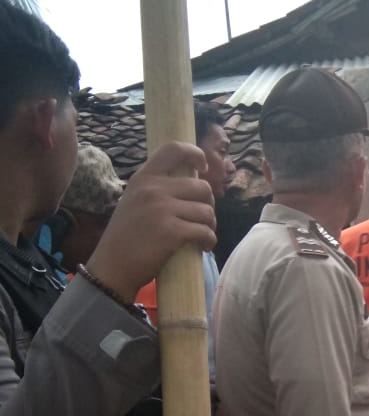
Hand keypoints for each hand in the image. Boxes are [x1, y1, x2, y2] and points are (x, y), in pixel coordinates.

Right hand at [87, 141, 216, 304]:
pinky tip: (202, 247)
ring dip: (210, 225)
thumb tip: (192, 181)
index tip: (203, 167)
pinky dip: (209, 241)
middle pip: (202, 187)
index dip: (196, 154)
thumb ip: (157, 188)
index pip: (174, 149)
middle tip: (201, 219)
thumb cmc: (127, 236)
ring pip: (207, 211)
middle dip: (208, 204)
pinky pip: (206, 231)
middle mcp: (153, 189)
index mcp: (143, 178)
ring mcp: (162, 209)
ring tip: (201, 235)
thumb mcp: (135, 200)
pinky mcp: (172, 232)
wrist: (112, 267)